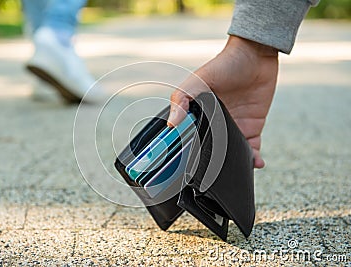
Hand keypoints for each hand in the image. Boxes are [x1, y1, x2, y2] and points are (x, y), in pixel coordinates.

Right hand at [168, 36, 278, 167]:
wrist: (255, 56)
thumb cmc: (223, 65)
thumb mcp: (197, 81)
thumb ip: (181, 101)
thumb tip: (171, 125)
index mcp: (199, 116)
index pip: (190, 140)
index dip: (188, 155)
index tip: (186, 169)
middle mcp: (216, 125)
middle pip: (212, 151)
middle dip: (212, 165)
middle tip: (212, 179)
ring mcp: (235, 127)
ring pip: (232, 154)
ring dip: (234, 165)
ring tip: (235, 175)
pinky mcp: (252, 127)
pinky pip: (252, 149)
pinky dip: (254, 158)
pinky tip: (255, 162)